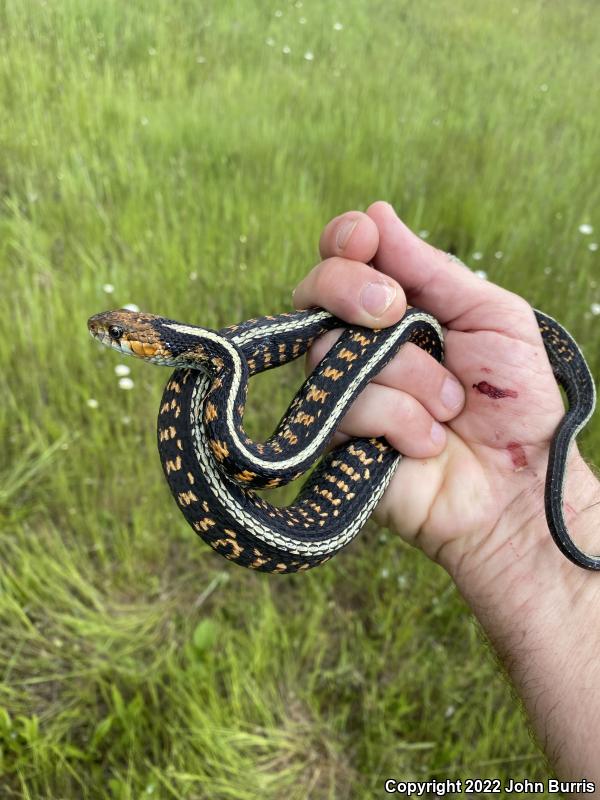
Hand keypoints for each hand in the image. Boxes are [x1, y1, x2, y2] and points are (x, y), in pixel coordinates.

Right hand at [293, 201, 590, 580]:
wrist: (515, 484)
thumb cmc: (512, 400)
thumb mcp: (490, 316)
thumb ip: (433, 269)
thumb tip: (376, 213)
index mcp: (394, 309)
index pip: (344, 259)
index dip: (343, 241)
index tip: (364, 238)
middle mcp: (358, 344)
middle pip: (312, 292)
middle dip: (352, 290)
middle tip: (396, 312)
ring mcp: (341, 391)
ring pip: (336, 351)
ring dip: (412, 376)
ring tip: (450, 407)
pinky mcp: (334, 440)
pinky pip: (349, 406)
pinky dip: (404, 421)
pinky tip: (429, 442)